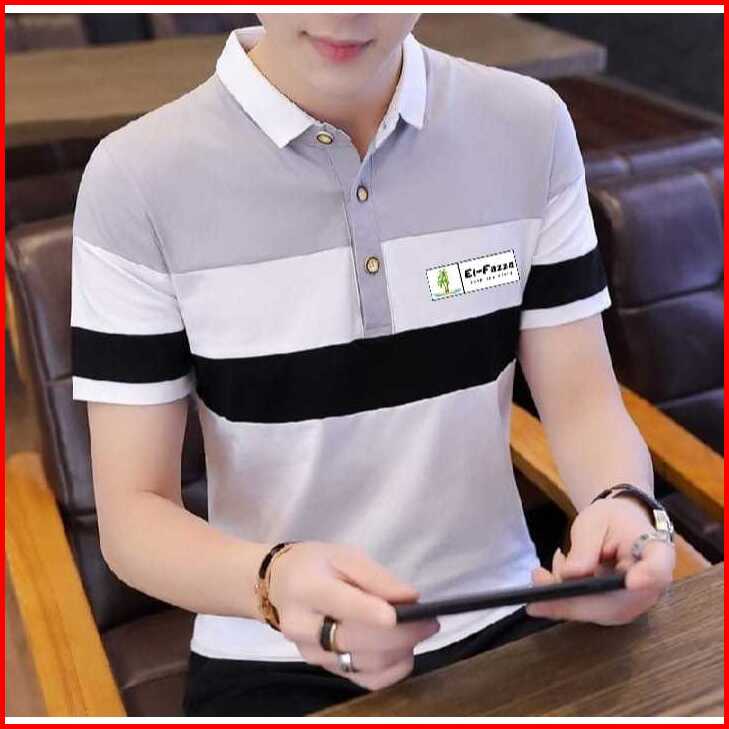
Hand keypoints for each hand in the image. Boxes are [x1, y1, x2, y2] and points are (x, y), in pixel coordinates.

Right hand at [267, 541, 439, 689]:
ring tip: (419, 632)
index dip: (375, 611)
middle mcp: (304, 627)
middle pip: (358, 640)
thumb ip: (376, 577)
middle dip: (402, 634)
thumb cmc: (315, 564)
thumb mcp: (343, 555)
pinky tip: (404, 653)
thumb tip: (410, 598)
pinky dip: (391, 670)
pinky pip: (364, 680)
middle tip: (430, 621)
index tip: (409, 611)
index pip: (342, 604)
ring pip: (364, 664)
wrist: (279, 586)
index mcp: (307, 588)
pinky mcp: (324, 669)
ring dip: (400, 651)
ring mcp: (312, 654)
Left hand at [526, 496, 674, 624]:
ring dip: (561, 598)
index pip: (659, 569)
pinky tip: (549, 578)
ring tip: (539, 574)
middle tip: (538, 579)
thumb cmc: (612, 520)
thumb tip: (571, 575)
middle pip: (616, 603)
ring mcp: (632, 603)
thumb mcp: (596, 521)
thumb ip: (585, 547)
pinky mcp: (614, 610)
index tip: (632, 581)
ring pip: (597, 611)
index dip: (648, 577)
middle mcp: (651, 587)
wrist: (619, 526)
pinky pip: (587, 610)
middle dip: (571, 598)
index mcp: (657, 553)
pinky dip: (562, 598)